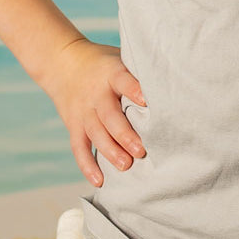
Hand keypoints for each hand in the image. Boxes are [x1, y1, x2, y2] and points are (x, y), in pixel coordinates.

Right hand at [39, 37, 147, 187]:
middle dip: (124, 134)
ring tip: (126, 166)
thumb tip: (175, 82)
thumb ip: (139, 71)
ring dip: (110, 151)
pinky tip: (100, 180)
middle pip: (109, 115)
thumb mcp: (119, 58)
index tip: (146, 101)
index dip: (133, 90)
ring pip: (95, 133)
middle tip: (141, 150)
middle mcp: (96, 94)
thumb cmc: (103, 64)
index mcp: (111, 73)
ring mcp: (83, 111)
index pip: (123, 81)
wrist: (63, 63)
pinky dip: (87, 165)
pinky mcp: (74, 125)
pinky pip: (79, 147)